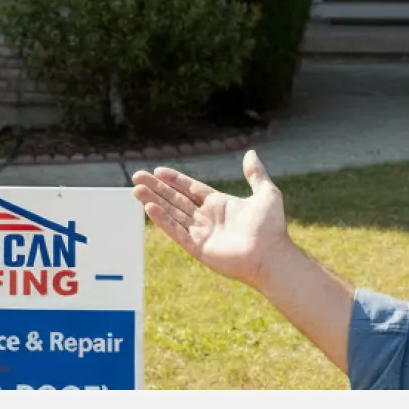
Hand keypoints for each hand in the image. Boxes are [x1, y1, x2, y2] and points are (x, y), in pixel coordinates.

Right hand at [131, 149, 288, 291]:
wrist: (273, 255)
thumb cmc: (272, 228)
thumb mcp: (266, 193)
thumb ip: (256, 174)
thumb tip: (251, 153)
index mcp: (220, 204)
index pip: (190, 189)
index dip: (174, 179)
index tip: (158, 170)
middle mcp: (207, 218)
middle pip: (176, 199)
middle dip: (156, 188)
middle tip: (137, 177)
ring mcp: (202, 233)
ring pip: (172, 214)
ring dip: (154, 202)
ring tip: (135, 190)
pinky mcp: (199, 248)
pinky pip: (177, 231)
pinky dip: (163, 221)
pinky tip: (149, 208)